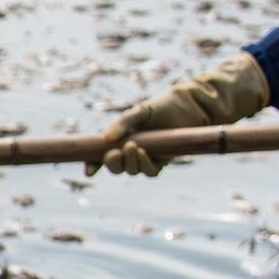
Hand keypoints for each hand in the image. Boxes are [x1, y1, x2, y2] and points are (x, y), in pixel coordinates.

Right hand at [89, 52, 270, 176]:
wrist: (190, 107)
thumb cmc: (163, 106)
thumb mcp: (140, 111)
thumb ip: (122, 123)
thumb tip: (106, 138)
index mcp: (121, 138)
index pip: (102, 155)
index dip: (93, 164)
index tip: (88, 171)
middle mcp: (132, 150)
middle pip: (116, 167)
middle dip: (112, 163)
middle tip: (114, 152)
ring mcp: (147, 157)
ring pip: (132, 171)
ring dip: (129, 163)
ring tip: (133, 146)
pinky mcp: (163, 161)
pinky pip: (150, 171)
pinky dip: (144, 165)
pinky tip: (143, 153)